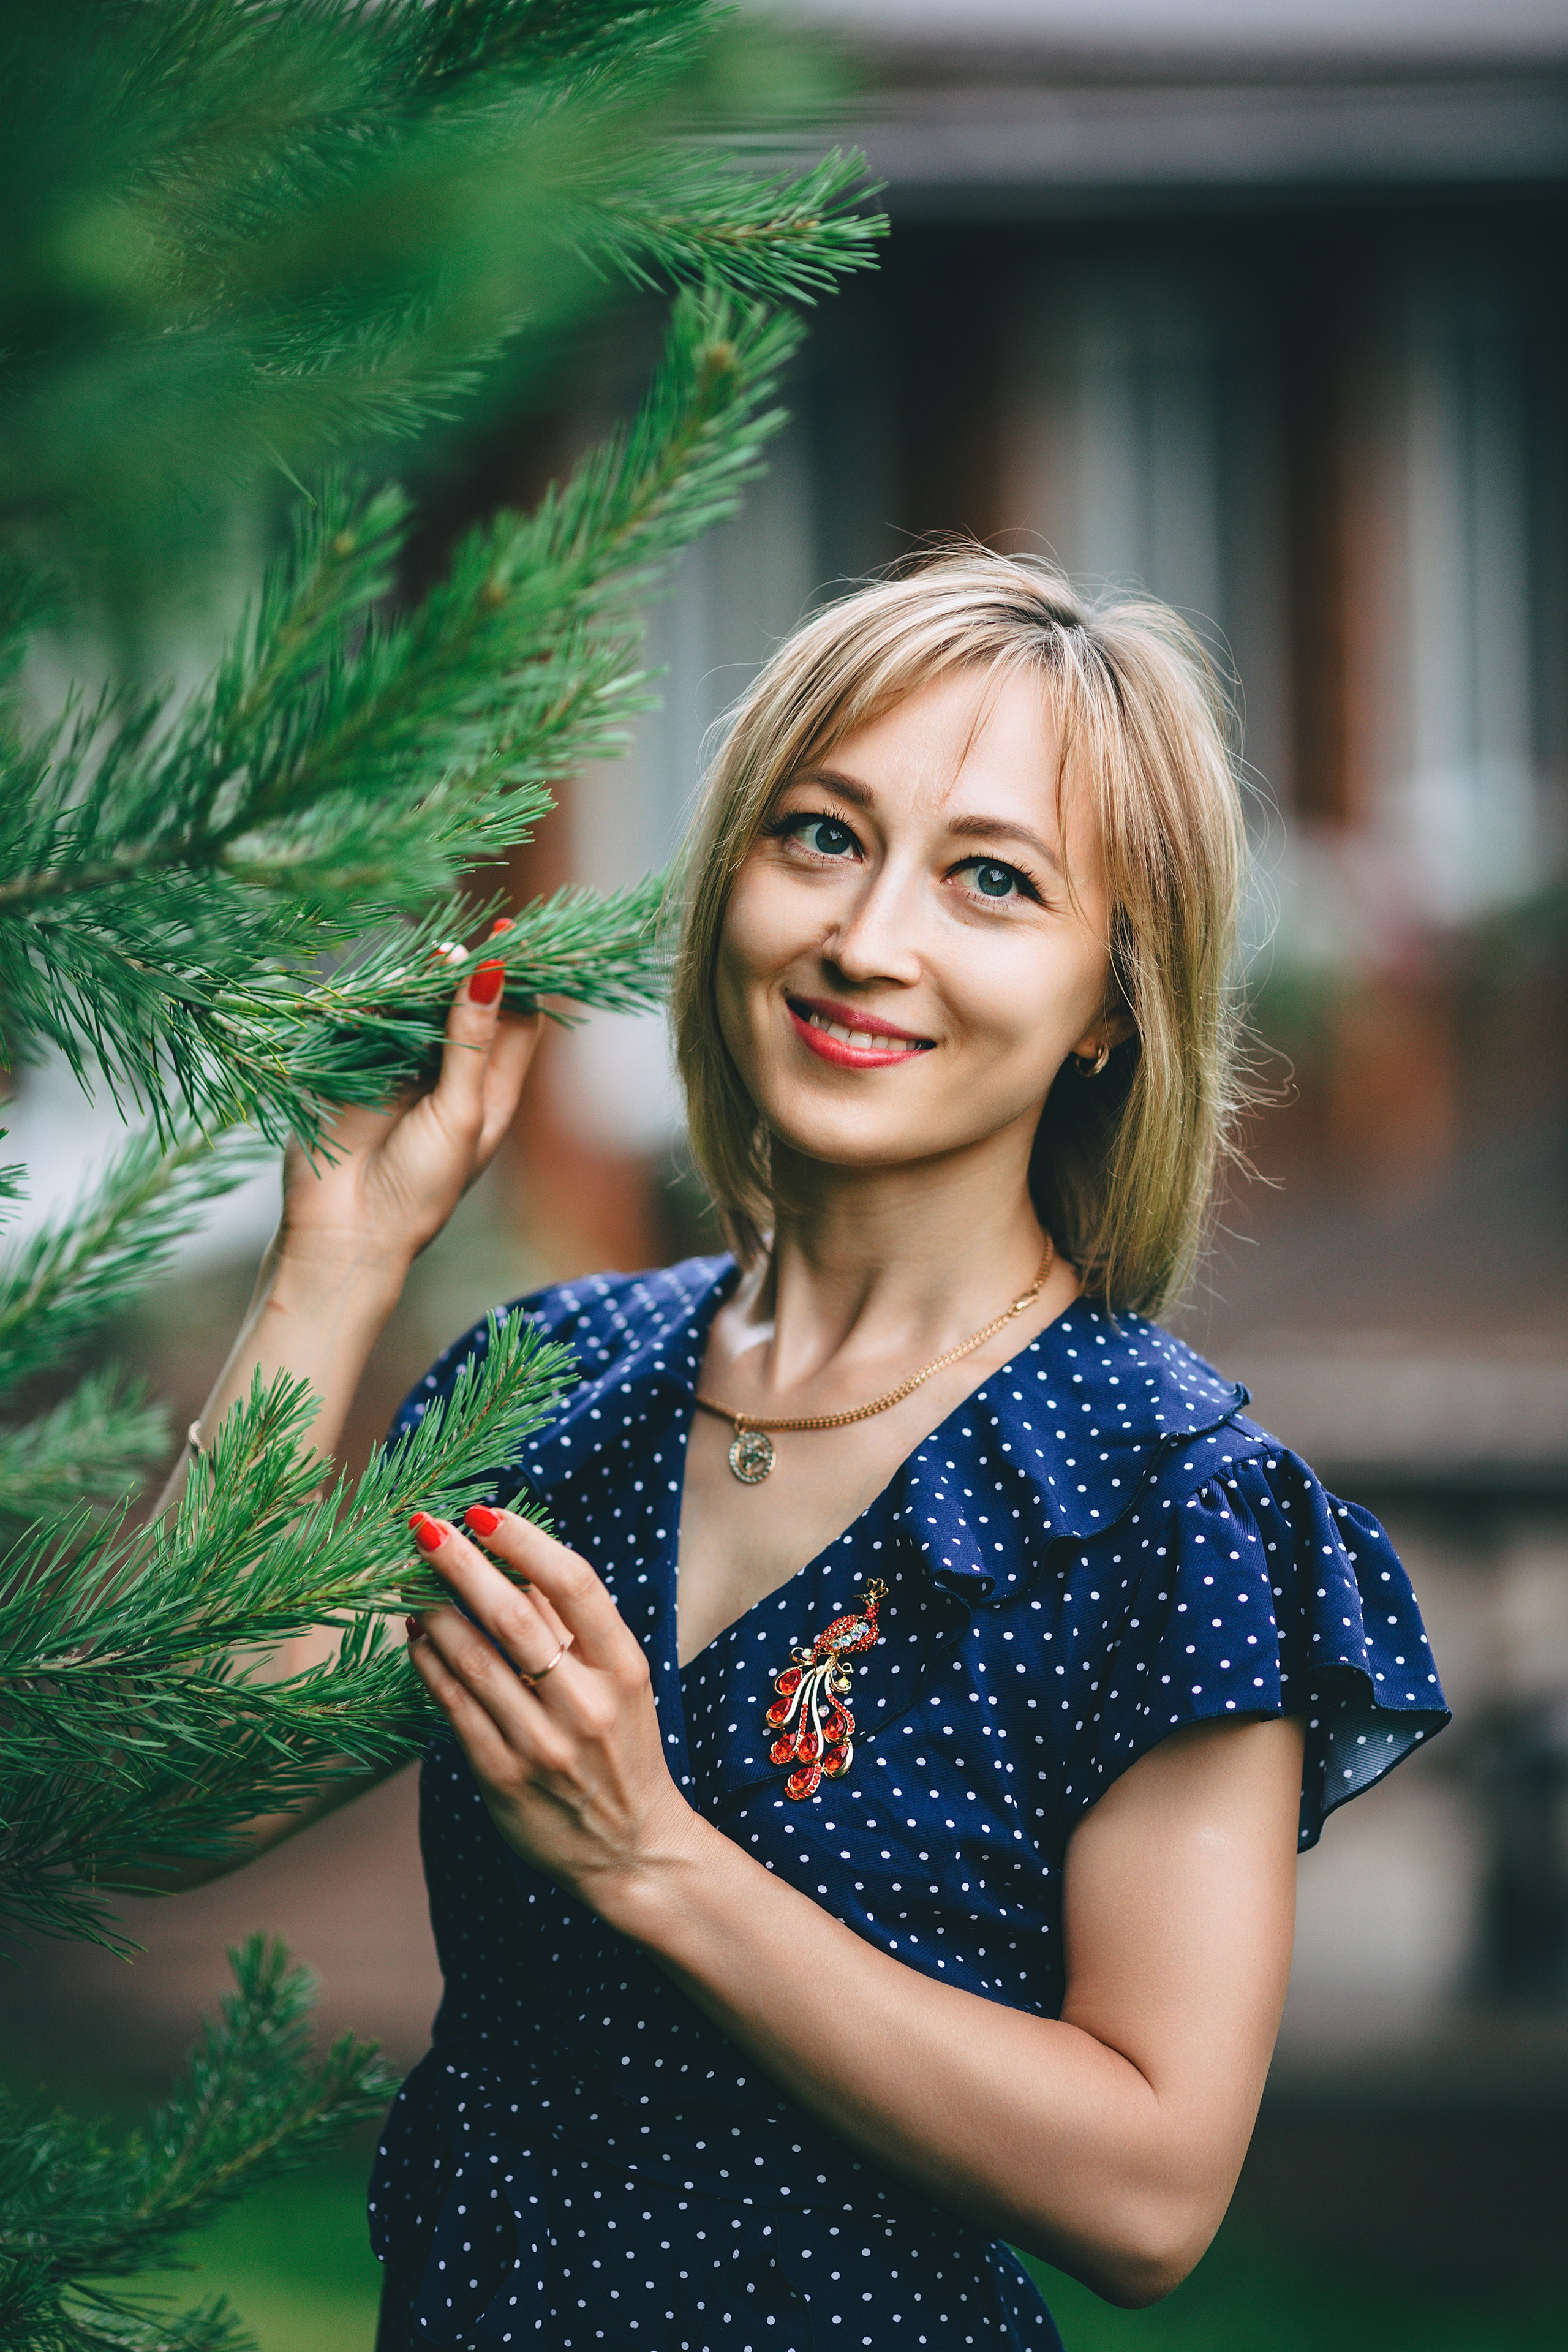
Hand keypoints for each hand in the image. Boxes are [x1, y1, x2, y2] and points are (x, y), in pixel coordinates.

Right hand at [281, 938, 540, 1279]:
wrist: (344, 1232)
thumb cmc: (419, 1185)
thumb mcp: (460, 1111)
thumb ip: (472, 1040)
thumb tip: (493, 972)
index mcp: (493, 1094)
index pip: (519, 1021)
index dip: (521, 980)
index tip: (517, 938)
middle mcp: (452, 1077)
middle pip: (469, 1007)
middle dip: (468, 973)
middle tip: (459, 945)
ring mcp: (404, 1071)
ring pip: (419, 1009)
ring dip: (420, 983)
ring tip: (424, 960)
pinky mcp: (358, 1069)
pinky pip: (372, 1021)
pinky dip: (378, 1001)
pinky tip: (382, 985)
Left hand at [405, 1507, 702, 1917]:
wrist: (632, 1849)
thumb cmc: (624, 1750)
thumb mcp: (620, 1683)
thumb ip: (572, 1624)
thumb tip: (516, 1556)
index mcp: (624, 1668)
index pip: (575, 1585)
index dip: (526, 1541)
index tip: (485, 1512)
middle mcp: (586, 1704)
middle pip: (515, 1616)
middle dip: (462, 1564)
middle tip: (423, 1526)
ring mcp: (542, 1744)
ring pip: (474, 1661)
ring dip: (434, 1611)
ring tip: (408, 1579)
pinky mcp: (503, 1778)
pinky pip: (453, 1708)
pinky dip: (428, 1665)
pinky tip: (414, 1636)